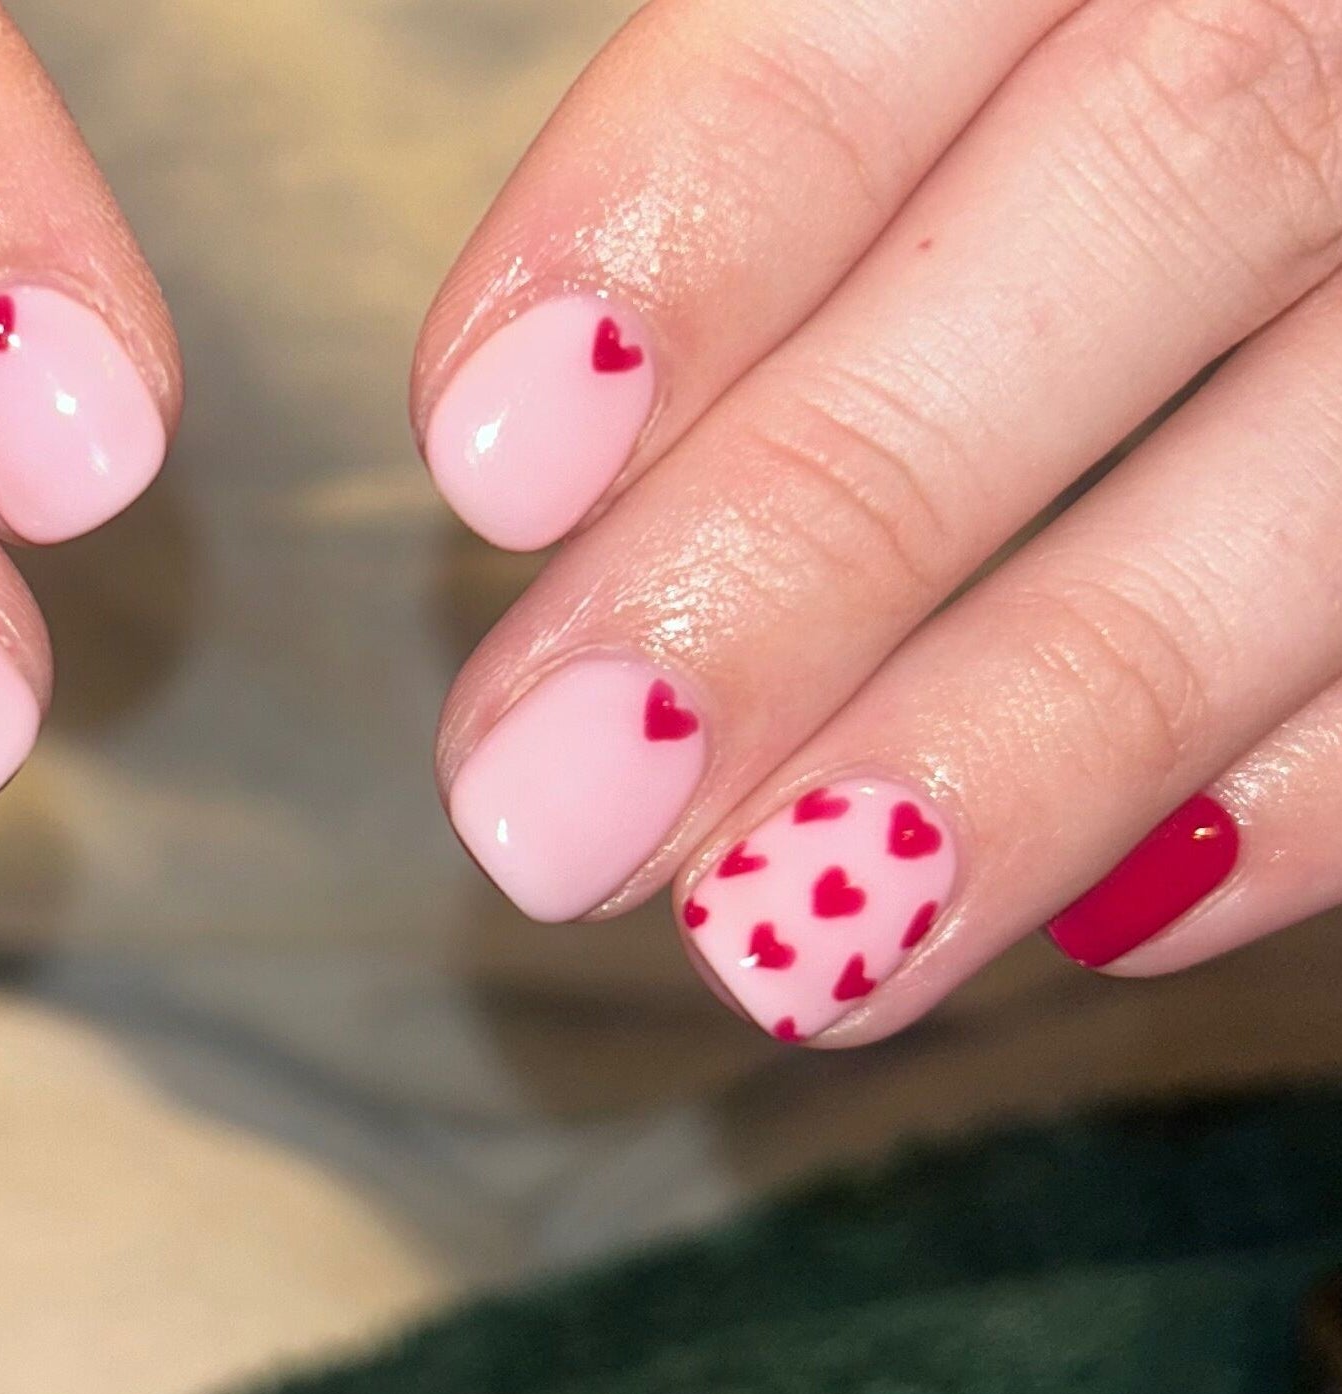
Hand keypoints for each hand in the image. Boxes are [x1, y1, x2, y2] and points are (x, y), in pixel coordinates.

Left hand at [421, 0, 1341, 1043]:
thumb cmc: (1081, 42)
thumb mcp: (965, 2)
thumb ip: (818, 127)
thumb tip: (556, 450)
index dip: (691, 223)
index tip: (490, 463)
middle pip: (1131, 210)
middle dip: (810, 542)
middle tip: (546, 806)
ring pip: (1335, 467)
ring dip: (1040, 734)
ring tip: (774, 945)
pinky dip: (1320, 790)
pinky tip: (1118, 916)